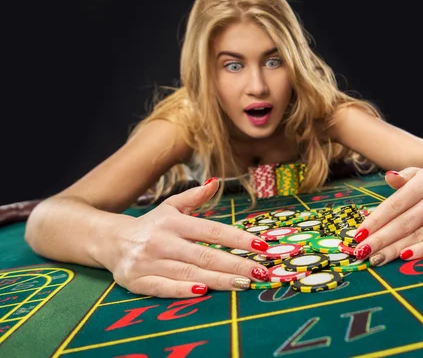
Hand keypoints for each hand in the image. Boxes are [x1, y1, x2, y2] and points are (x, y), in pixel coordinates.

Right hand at [100, 178, 270, 297]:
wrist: (109, 240)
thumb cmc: (150, 225)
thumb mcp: (170, 207)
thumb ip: (194, 197)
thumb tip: (215, 182)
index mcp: (174, 222)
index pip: (213, 230)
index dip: (238, 239)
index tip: (262, 246)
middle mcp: (163, 241)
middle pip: (205, 255)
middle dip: (236, 264)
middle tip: (261, 272)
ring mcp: (150, 262)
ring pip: (190, 273)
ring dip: (219, 280)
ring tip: (244, 284)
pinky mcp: (138, 281)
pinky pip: (164, 288)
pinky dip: (183, 290)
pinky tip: (204, 292)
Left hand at [353, 168, 422, 265]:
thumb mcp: (414, 175)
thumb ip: (400, 178)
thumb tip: (389, 177)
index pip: (395, 205)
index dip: (376, 221)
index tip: (359, 235)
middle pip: (404, 223)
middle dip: (380, 240)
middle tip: (362, 252)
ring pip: (418, 235)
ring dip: (394, 249)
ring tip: (376, 258)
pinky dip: (421, 251)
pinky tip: (403, 257)